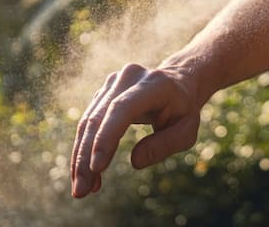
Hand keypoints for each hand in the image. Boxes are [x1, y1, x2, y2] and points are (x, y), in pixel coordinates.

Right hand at [70, 63, 200, 197]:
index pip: (122, 108)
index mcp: (153, 84)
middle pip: (98, 118)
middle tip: (81, 191)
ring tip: (82, 189)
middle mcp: (128, 78)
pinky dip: (85, 150)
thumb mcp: (187, 130)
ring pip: (88, 122)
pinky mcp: (103, 93)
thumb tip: (135, 162)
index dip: (106, 137)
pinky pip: (88, 123)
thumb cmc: (183, 109)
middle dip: (86, 157)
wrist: (178, 83)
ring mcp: (112, 83)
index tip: (97, 168)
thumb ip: (166, 144)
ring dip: (81, 158)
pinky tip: (89, 174)